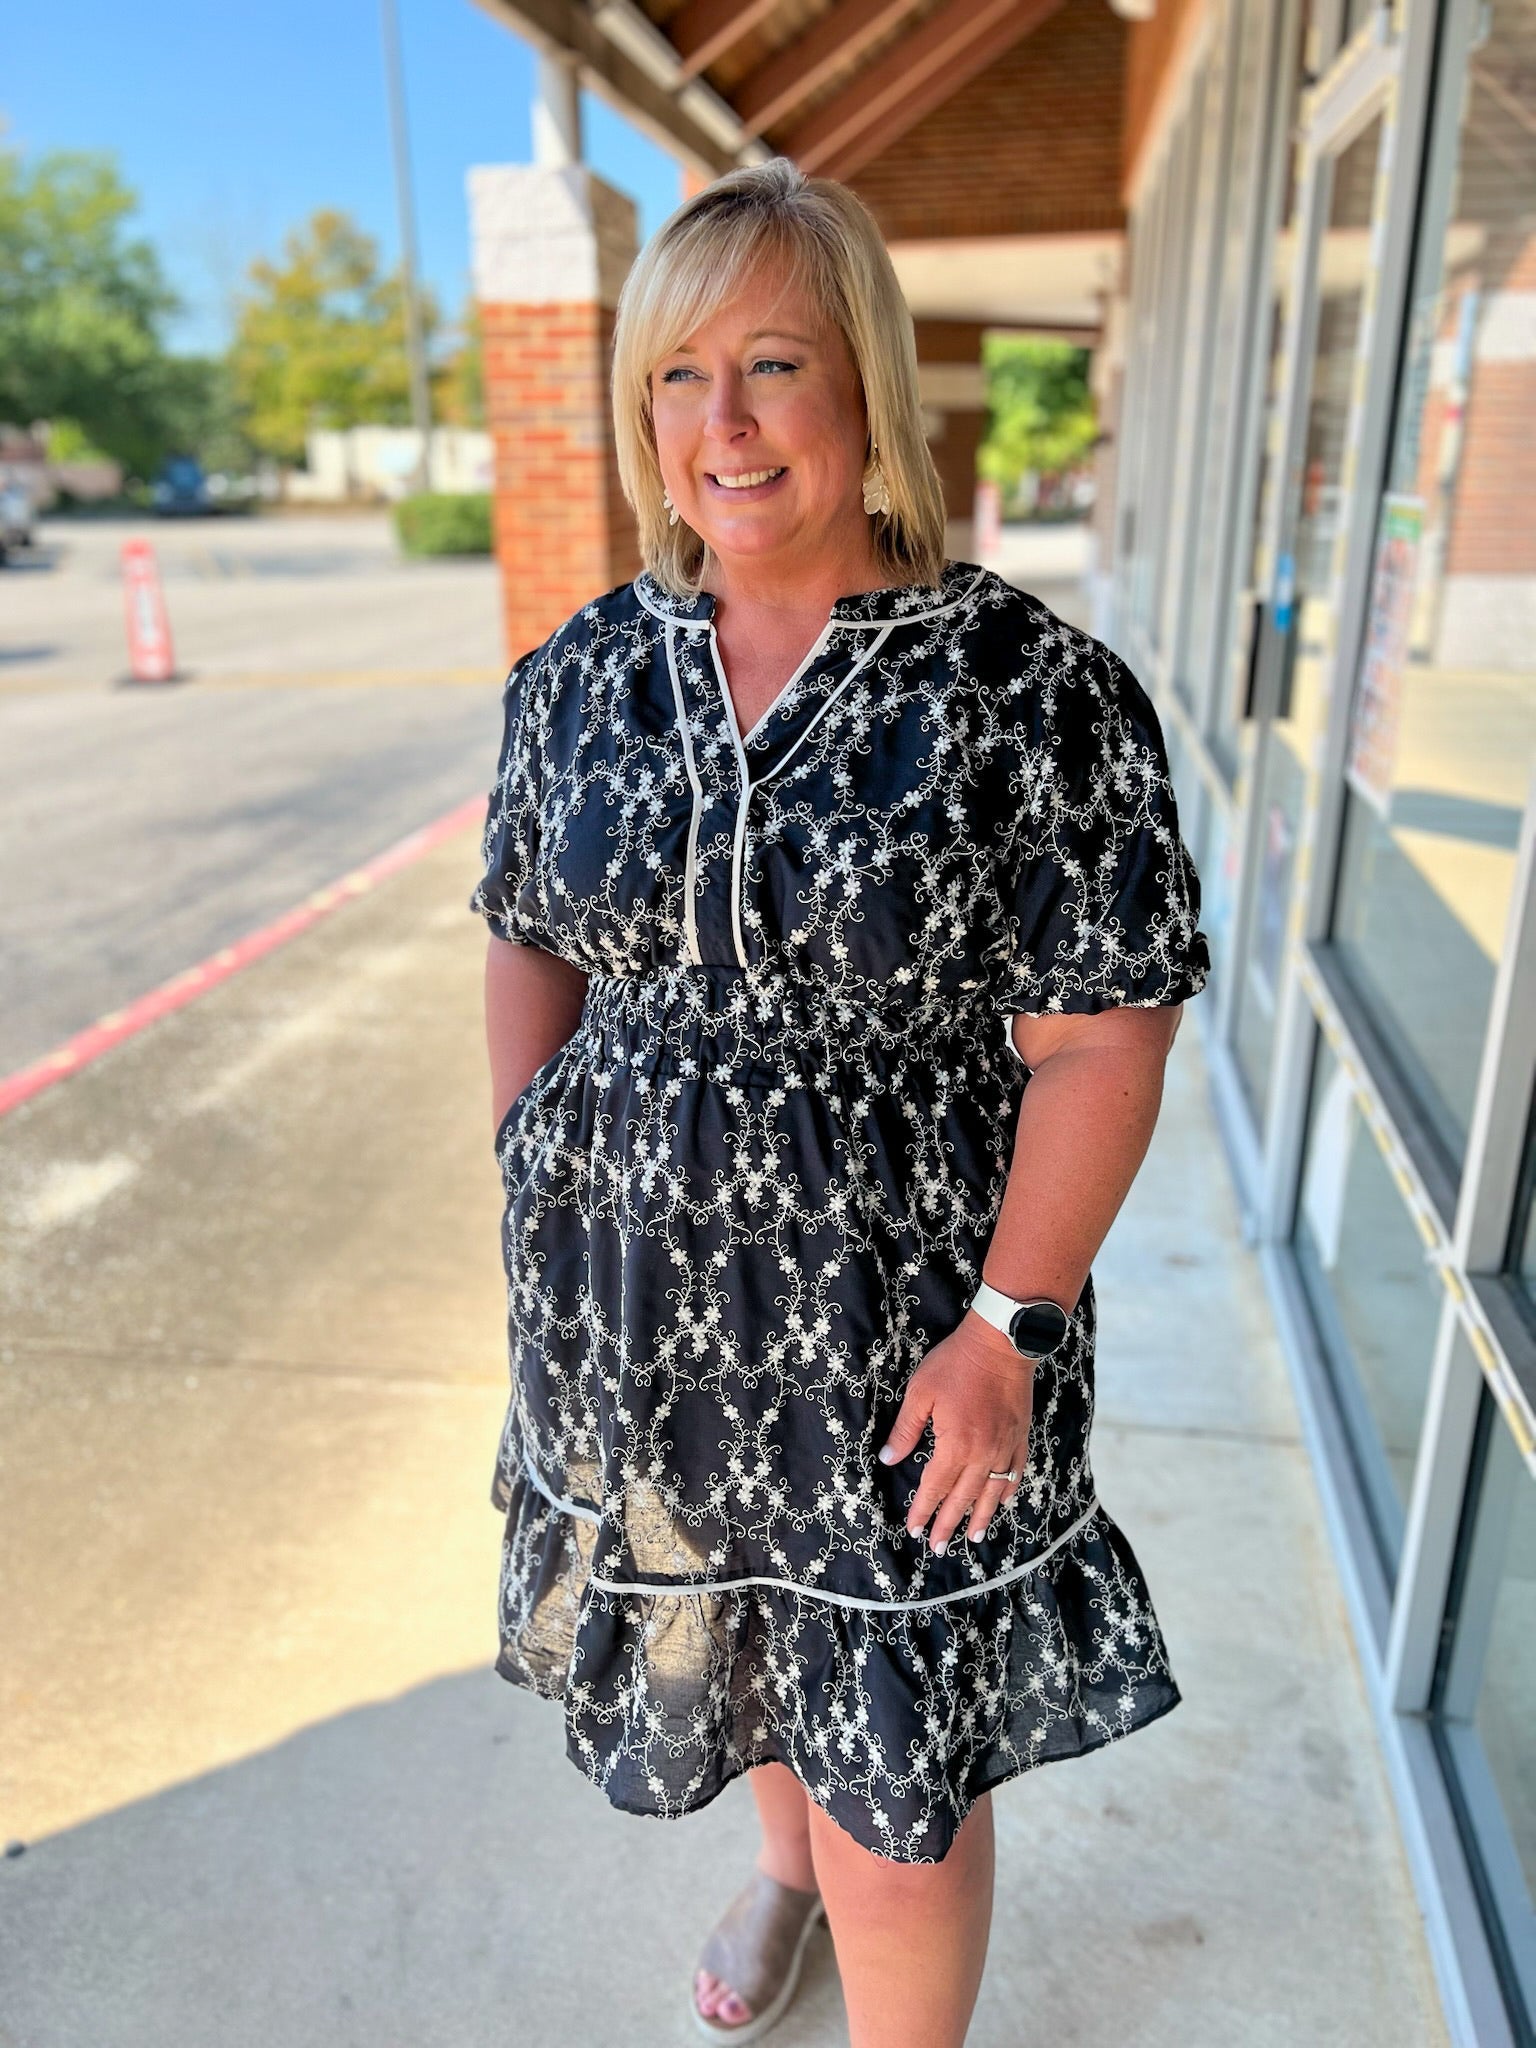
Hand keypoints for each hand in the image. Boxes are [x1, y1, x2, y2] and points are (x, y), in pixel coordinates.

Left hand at [876, 1312, 1034, 1551]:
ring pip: (992, 1492)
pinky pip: (1015, 1472)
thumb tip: (888, 1459)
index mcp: (955, 1445)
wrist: (1001, 1344)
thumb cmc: (956, 1364)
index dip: (923, 1510)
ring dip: (980, 1517)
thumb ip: (905, 1430)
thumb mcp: (921, 1393)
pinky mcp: (1020, 1436)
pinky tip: (1002, 1502)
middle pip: (963, 1498)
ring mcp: (1005, 1447)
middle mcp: (982, 1454)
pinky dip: (1008, 1491)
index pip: (934, 1487)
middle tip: (938, 1547)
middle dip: (948, 1524)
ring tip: (973, 1538)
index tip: (914, 1530)